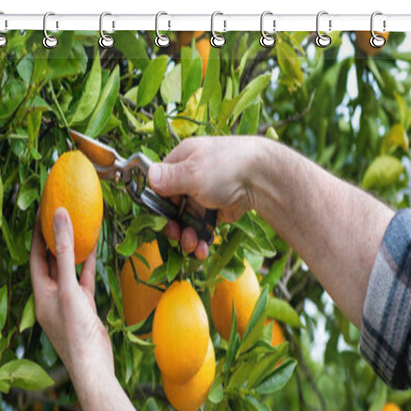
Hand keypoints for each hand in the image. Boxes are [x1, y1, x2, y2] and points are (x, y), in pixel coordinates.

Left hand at [29, 208, 113, 395]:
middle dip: (55, 240)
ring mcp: (68, 303)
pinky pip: (83, 282)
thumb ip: (65, 253)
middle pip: (51, 263)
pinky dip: (87, 267)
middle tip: (60, 216)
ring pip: (69, 272)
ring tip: (77, 227)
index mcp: (40, 294)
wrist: (93, 365)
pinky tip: (93, 250)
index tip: (42, 213)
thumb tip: (59, 217)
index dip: (38, 235)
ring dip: (72, 252)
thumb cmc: (75, 331)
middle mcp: (51, 298)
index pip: (36, 258)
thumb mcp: (68, 288)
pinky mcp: (84, 309)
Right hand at [148, 136, 265, 258]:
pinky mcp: (217, 211)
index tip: (160, 219)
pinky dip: (201, 240)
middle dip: (173, 226)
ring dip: (187, 237)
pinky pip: (202, 229)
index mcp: (182, 161)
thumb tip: (148, 176)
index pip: (160, 185)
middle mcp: (191, 178)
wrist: (262, 179)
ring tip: (192, 245)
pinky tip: (202, 249)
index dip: (158, 204)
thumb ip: (168, 178)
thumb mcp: (192, 172)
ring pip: (187, 222)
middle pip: (172, 208)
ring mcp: (204, 196)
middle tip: (177, 236)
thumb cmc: (226, 167)